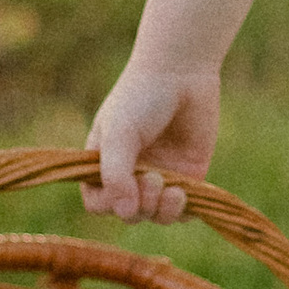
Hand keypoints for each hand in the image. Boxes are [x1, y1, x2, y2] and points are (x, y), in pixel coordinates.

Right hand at [83, 58, 219, 220]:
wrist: (181, 73)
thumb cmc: (140, 98)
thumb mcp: (119, 134)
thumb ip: (116, 174)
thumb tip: (125, 212)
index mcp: (104, 164)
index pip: (99, 204)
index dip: (110, 205)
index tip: (126, 188)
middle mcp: (131, 175)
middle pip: (130, 214)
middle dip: (142, 206)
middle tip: (154, 178)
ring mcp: (160, 177)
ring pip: (157, 216)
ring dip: (164, 211)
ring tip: (174, 190)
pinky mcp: (188, 175)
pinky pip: (186, 210)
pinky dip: (186, 210)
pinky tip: (186, 193)